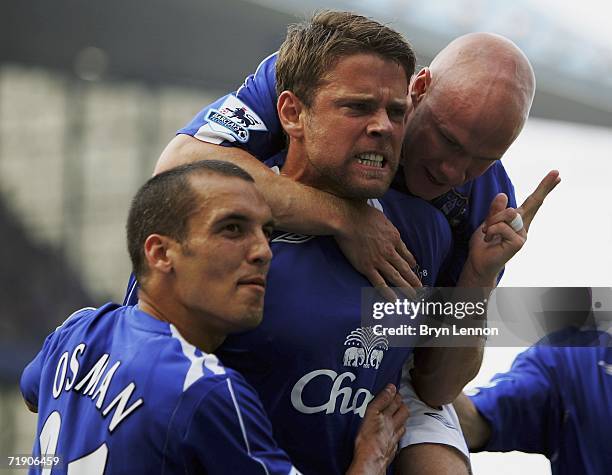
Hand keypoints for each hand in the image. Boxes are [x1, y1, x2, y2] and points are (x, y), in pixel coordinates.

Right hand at [335, 201, 421, 299]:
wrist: (347, 219)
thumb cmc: (361, 214)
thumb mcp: (382, 218)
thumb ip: (388, 227)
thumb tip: (390, 230)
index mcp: (394, 237)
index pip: (406, 253)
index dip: (411, 263)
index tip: (414, 268)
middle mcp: (390, 251)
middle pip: (404, 268)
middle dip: (414, 280)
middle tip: (421, 289)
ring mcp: (379, 260)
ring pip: (396, 277)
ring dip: (406, 288)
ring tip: (413, 297)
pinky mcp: (366, 267)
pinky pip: (379, 283)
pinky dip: (387, 292)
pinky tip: (394, 300)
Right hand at [347, 384, 409, 474]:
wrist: (371, 460)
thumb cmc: (368, 439)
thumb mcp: (371, 413)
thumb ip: (382, 400)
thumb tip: (391, 388)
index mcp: (387, 416)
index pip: (394, 401)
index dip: (394, 393)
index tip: (393, 388)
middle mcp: (393, 426)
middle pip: (403, 411)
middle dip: (401, 403)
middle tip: (397, 398)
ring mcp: (393, 437)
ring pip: (402, 423)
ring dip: (401, 416)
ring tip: (399, 412)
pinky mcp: (392, 447)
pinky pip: (399, 436)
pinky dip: (399, 430)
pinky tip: (396, 431)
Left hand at [463, 170, 560, 284]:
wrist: (479, 262)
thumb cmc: (485, 243)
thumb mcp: (488, 222)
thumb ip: (496, 210)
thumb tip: (503, 194)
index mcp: (518, 219)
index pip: (533, 201)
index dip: (544, 188)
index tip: (557, 175)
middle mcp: (524, 226)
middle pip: (533, 202)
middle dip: (538, 190)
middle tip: (542, 183)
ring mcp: (523, 234)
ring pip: (509, 214)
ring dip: (493, 221)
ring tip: (488, 232)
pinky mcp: (518, 243)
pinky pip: (502, 227)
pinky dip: (491, 230)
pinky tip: (490, 239)